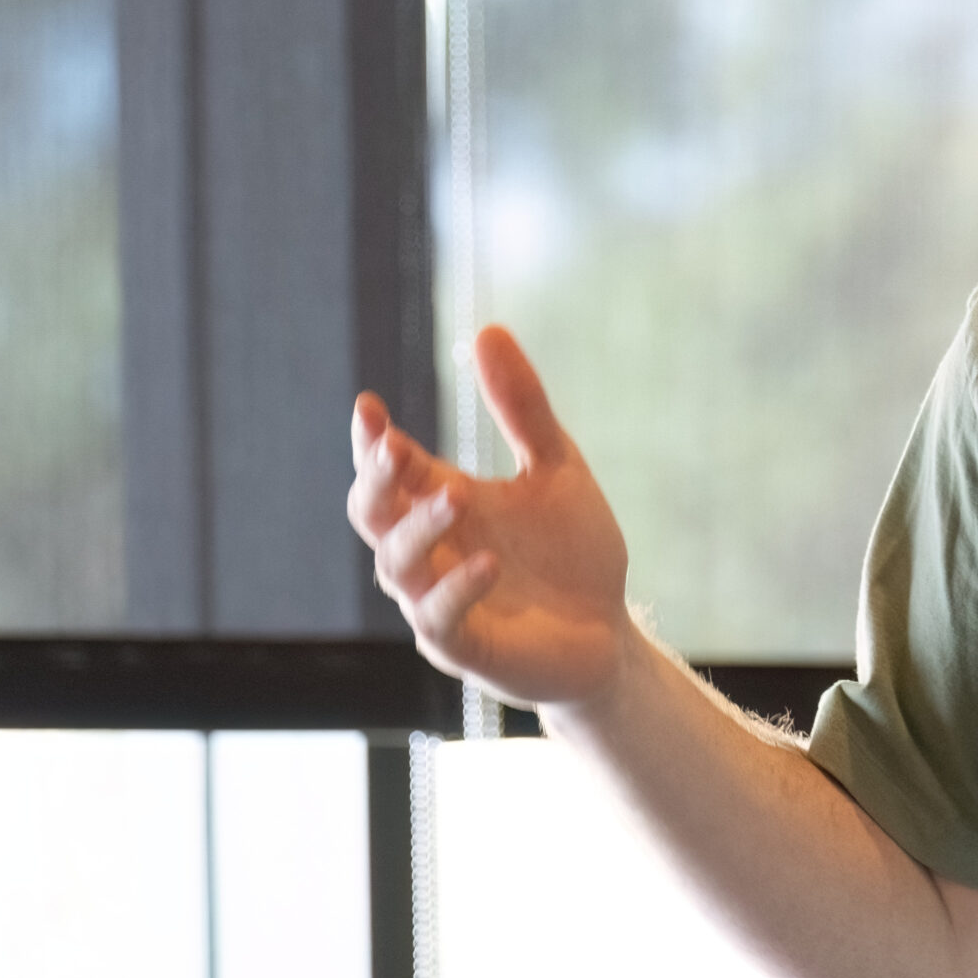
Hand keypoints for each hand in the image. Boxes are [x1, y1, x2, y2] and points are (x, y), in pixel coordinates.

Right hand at [348, 326, 635, 708]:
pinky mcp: (464, 647)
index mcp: (442, 505)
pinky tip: (489, 562)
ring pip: (397, 566)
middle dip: (375, 481)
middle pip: (372, 515)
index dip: (372, 441)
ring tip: (456, 495)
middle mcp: (428, 553)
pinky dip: (458, 588)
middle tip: (390, 446)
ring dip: (419, 529)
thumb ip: (522, 407)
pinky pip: (440, 620)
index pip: (389, 470)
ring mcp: (438, 602)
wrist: (608, 631)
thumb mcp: (555, 468)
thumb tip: (488, 329)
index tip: (369, 406)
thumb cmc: (572, 552)